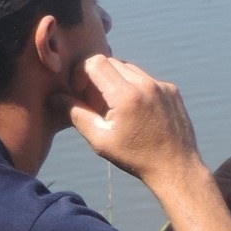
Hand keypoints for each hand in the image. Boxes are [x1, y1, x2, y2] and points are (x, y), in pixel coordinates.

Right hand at [68, 56, 202, 190]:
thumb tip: (55, 97)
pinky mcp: (172, 91)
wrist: (176, 168)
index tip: (79, 90)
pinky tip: (136, 111)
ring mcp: (162, 86)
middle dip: (97, 76)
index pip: (95, 62)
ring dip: (116, 81)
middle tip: (95, 101)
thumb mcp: (100, 139)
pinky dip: (135, 88)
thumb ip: (76, 114)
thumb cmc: (135, 158)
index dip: (81, 72)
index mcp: (126, 95)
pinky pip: (147, 79)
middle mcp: (146, 84)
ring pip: (130, 69)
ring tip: (115, 107)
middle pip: (112, 63)